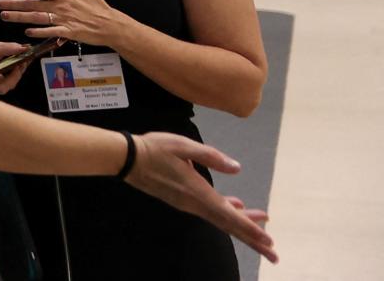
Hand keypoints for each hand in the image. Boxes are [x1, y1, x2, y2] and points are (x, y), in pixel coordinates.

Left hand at [0, 0, 123, 45]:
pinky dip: (38, 32)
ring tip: (4, 16)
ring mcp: (63, 20)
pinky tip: (26, 32)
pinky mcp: (68, 32)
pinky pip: (50, 32)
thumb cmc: (97, 5)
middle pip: (33, 4)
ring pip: (37, 18)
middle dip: (13, 4)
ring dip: (19, 17)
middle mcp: (60, 6)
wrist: (111, 24)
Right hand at [122, 131, 277, 262]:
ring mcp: (188, 204)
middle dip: (253, 240)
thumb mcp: (183, 146)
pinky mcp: (182, 200)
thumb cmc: (154, 149)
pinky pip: (211, 212)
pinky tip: (235, 205)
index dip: (251, 228)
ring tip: (264, 235)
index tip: (269, 241)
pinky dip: (228, 214)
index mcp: (198, 192)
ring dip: (244, 228)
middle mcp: (195, 203)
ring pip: (221, 220)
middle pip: (229, 226)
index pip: (229, 215)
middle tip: (274, 255)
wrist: (127, 159)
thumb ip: (210, 156)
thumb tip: (236, 168)